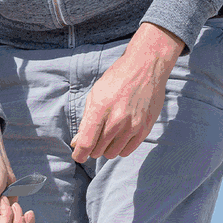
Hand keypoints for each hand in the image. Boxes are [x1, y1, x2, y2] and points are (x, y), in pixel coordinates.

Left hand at [71, 22, 184, 163]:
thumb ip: (86, 121)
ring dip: (106, 149)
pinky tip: (119, 137)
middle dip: (92, 148)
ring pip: (112, 154)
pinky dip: (120, 148)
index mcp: (100, 109)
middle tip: (94, 138)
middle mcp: (117, 120)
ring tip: (108, 135)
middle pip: (98, 151)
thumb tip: (77, 143)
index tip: (78, 155)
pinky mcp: (145, 129)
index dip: (79, 154)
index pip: (86, 143)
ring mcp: (133, 126)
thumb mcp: (95, 95)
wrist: (146, 67)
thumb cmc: (117, 80)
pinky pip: (127, 151)